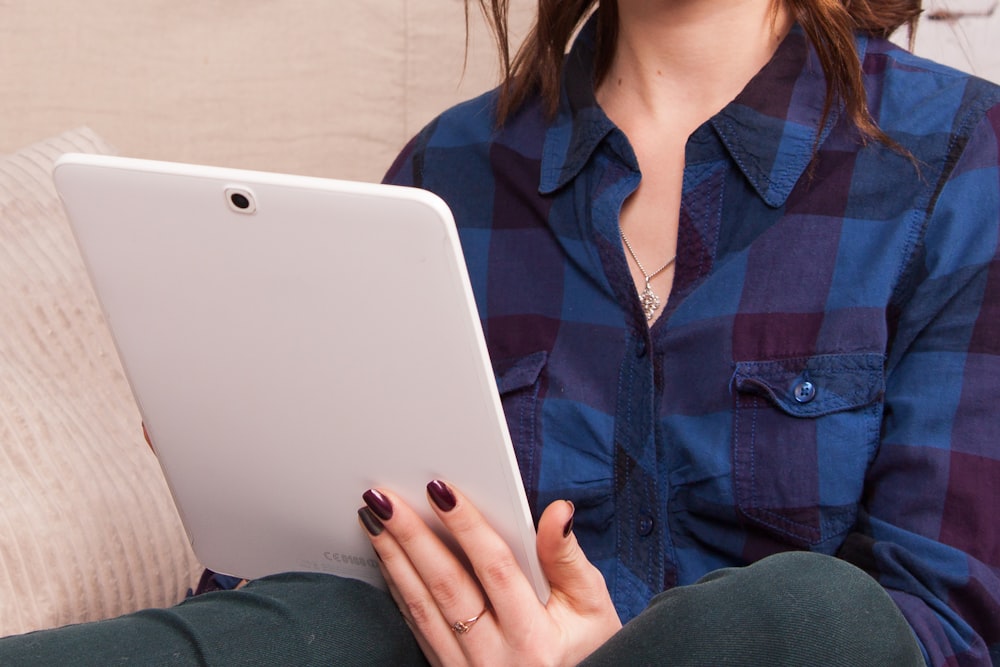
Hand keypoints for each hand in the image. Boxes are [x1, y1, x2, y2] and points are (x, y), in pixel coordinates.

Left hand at [357, 481, 621, 665]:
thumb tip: (557, 512)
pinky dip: (398, 587)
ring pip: (421, 606)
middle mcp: (493, 658)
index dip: (468, 526)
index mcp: (534, 639)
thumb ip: (568, 559)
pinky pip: (416, 626)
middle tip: (384, 497)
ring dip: (394, 558)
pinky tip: (386, 558)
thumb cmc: (586, 653)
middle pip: (446, 585)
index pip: (495, 570)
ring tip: (373, 518)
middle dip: (412, 536)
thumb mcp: (593, 610)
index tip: (441, 489)